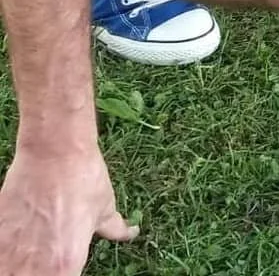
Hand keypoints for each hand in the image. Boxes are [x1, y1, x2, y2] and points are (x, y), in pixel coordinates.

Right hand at [0, 144, 137, 274]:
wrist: (55, 152)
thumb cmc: (83, 178)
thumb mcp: (104, 207)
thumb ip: (114, 230)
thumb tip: (130, 233)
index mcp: (67, 266)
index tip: (65, 271)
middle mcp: (35, 269)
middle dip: (43, 273)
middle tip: (48, 263)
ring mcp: (9, 257)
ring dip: (21, 270)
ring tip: (31, 259)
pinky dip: (6, 260)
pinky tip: (14, 252)